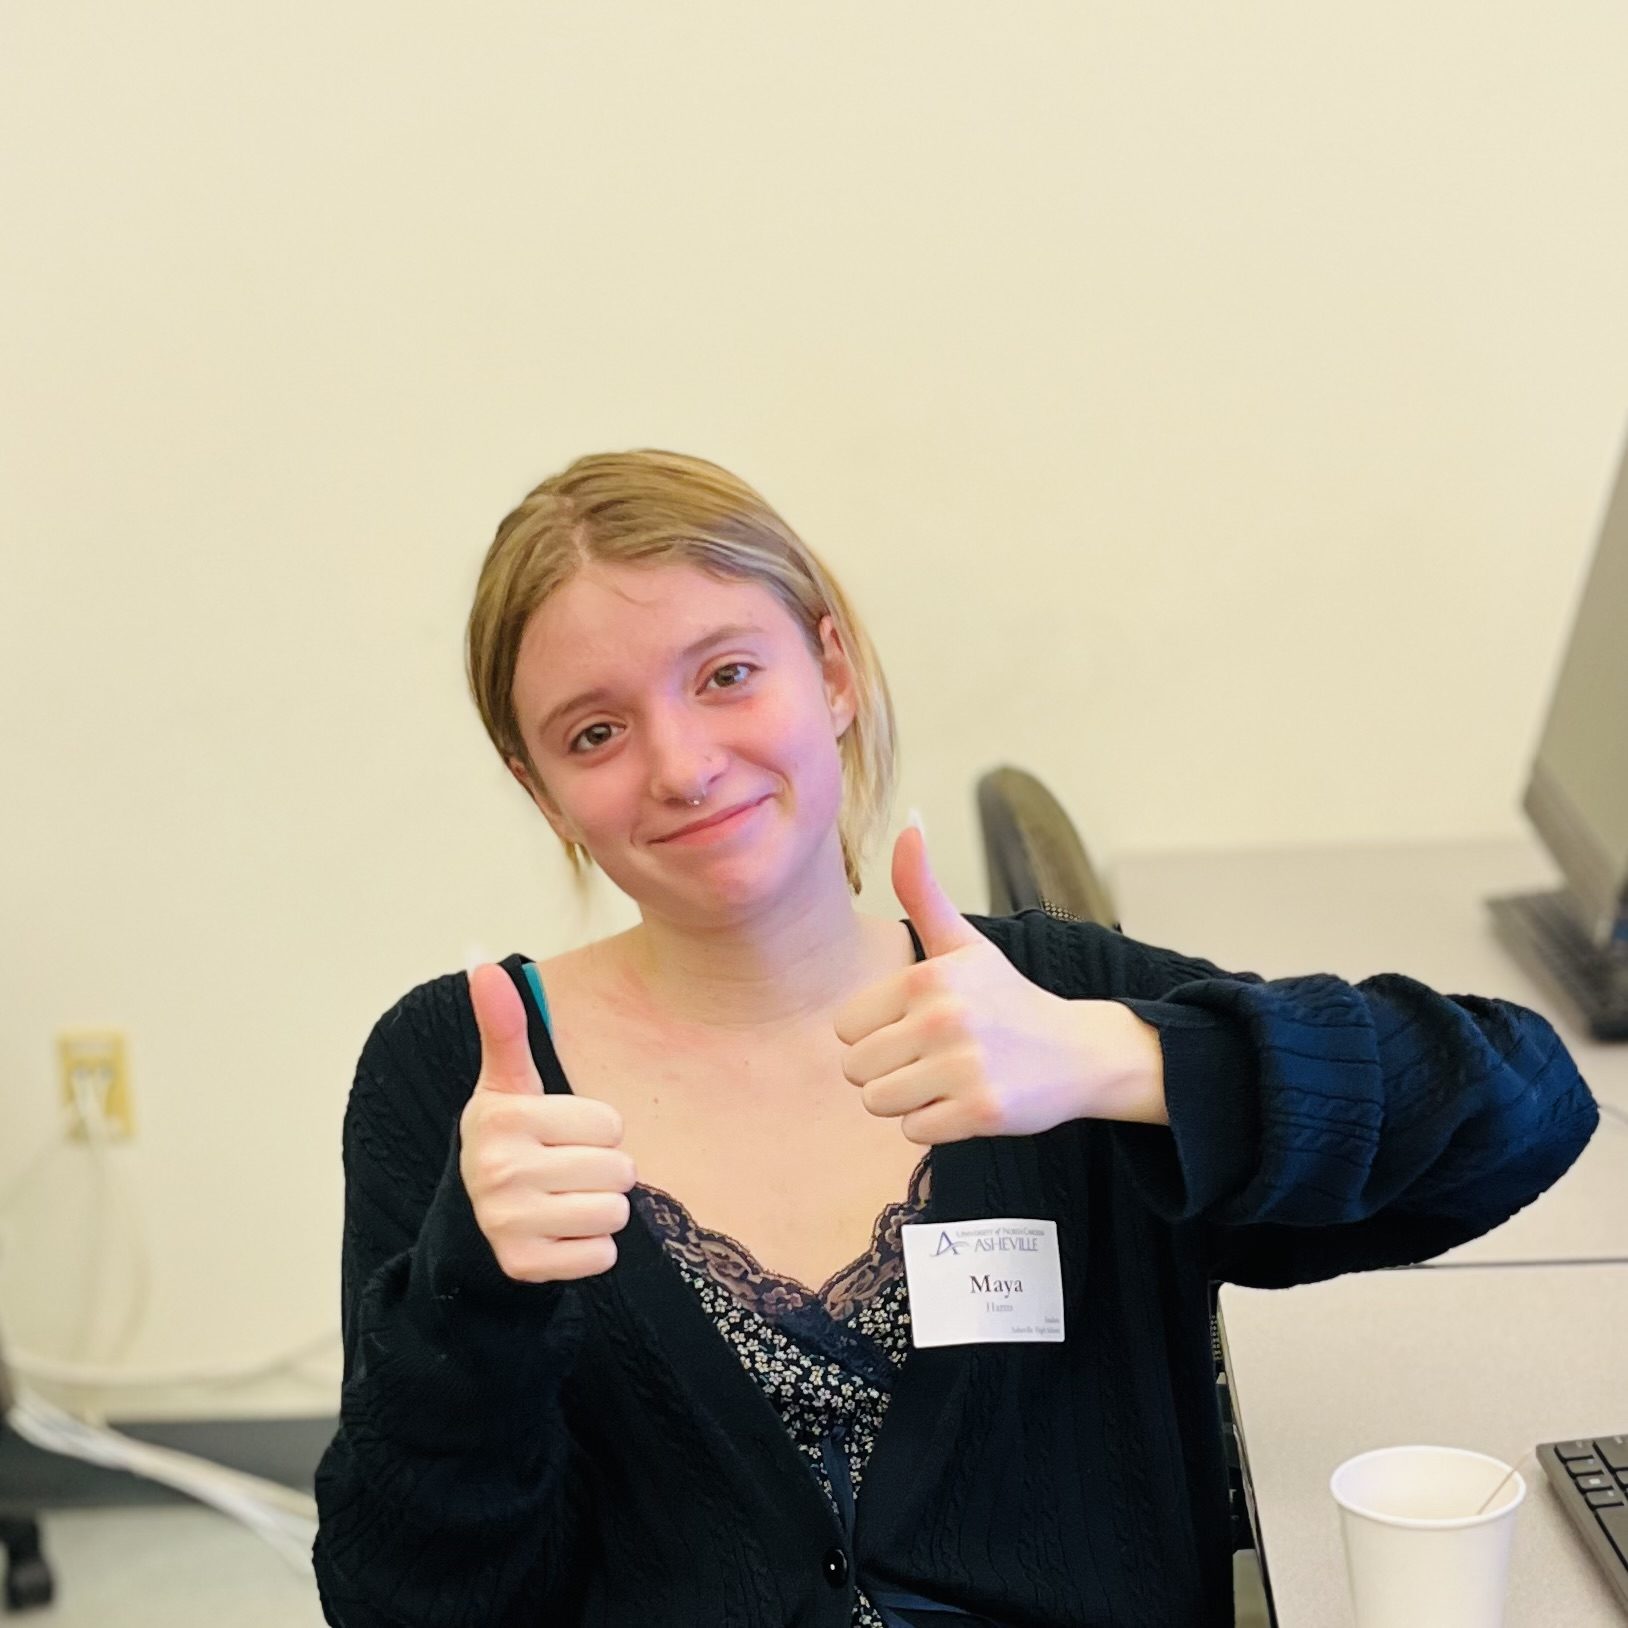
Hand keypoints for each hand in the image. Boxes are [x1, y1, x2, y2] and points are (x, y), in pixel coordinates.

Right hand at [460, 963, 637, 1282]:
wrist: (473, 1218)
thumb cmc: (510, 1138)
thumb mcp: (506, 1083)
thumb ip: (504, 1025)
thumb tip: (481, 960)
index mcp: (503, 1118)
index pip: (610, 1123)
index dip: (597, 1129)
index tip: (562, 1133)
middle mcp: (500, 1171)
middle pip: (619, 1169)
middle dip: (604, 1169)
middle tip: (566, 1169)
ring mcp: (509, 1223)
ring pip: (614, 1213)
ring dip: (601, 1209)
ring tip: (565, 1199)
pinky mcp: (523, 1266)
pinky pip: (601, 1256)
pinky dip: (591, 1249)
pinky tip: (559, 1234)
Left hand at [833, 824, 1164, 1143]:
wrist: (1078, 1052)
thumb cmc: (1006, 998)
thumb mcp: (964, 943)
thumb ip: (923, 891)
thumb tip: (908, 824)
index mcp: (927, 976)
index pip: (845, 1027)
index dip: (876, 1032)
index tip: (919, 1025)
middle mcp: (944, 1018)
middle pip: (855, 1069)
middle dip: (887, 1070)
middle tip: (934, 1057)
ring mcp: (964, 1067)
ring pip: (878, 1104)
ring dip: (907, 1100)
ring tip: (947, 1078)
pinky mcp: (981, 1112)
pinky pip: (913, 1132)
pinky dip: (934, 1125)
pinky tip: (966, 1101)